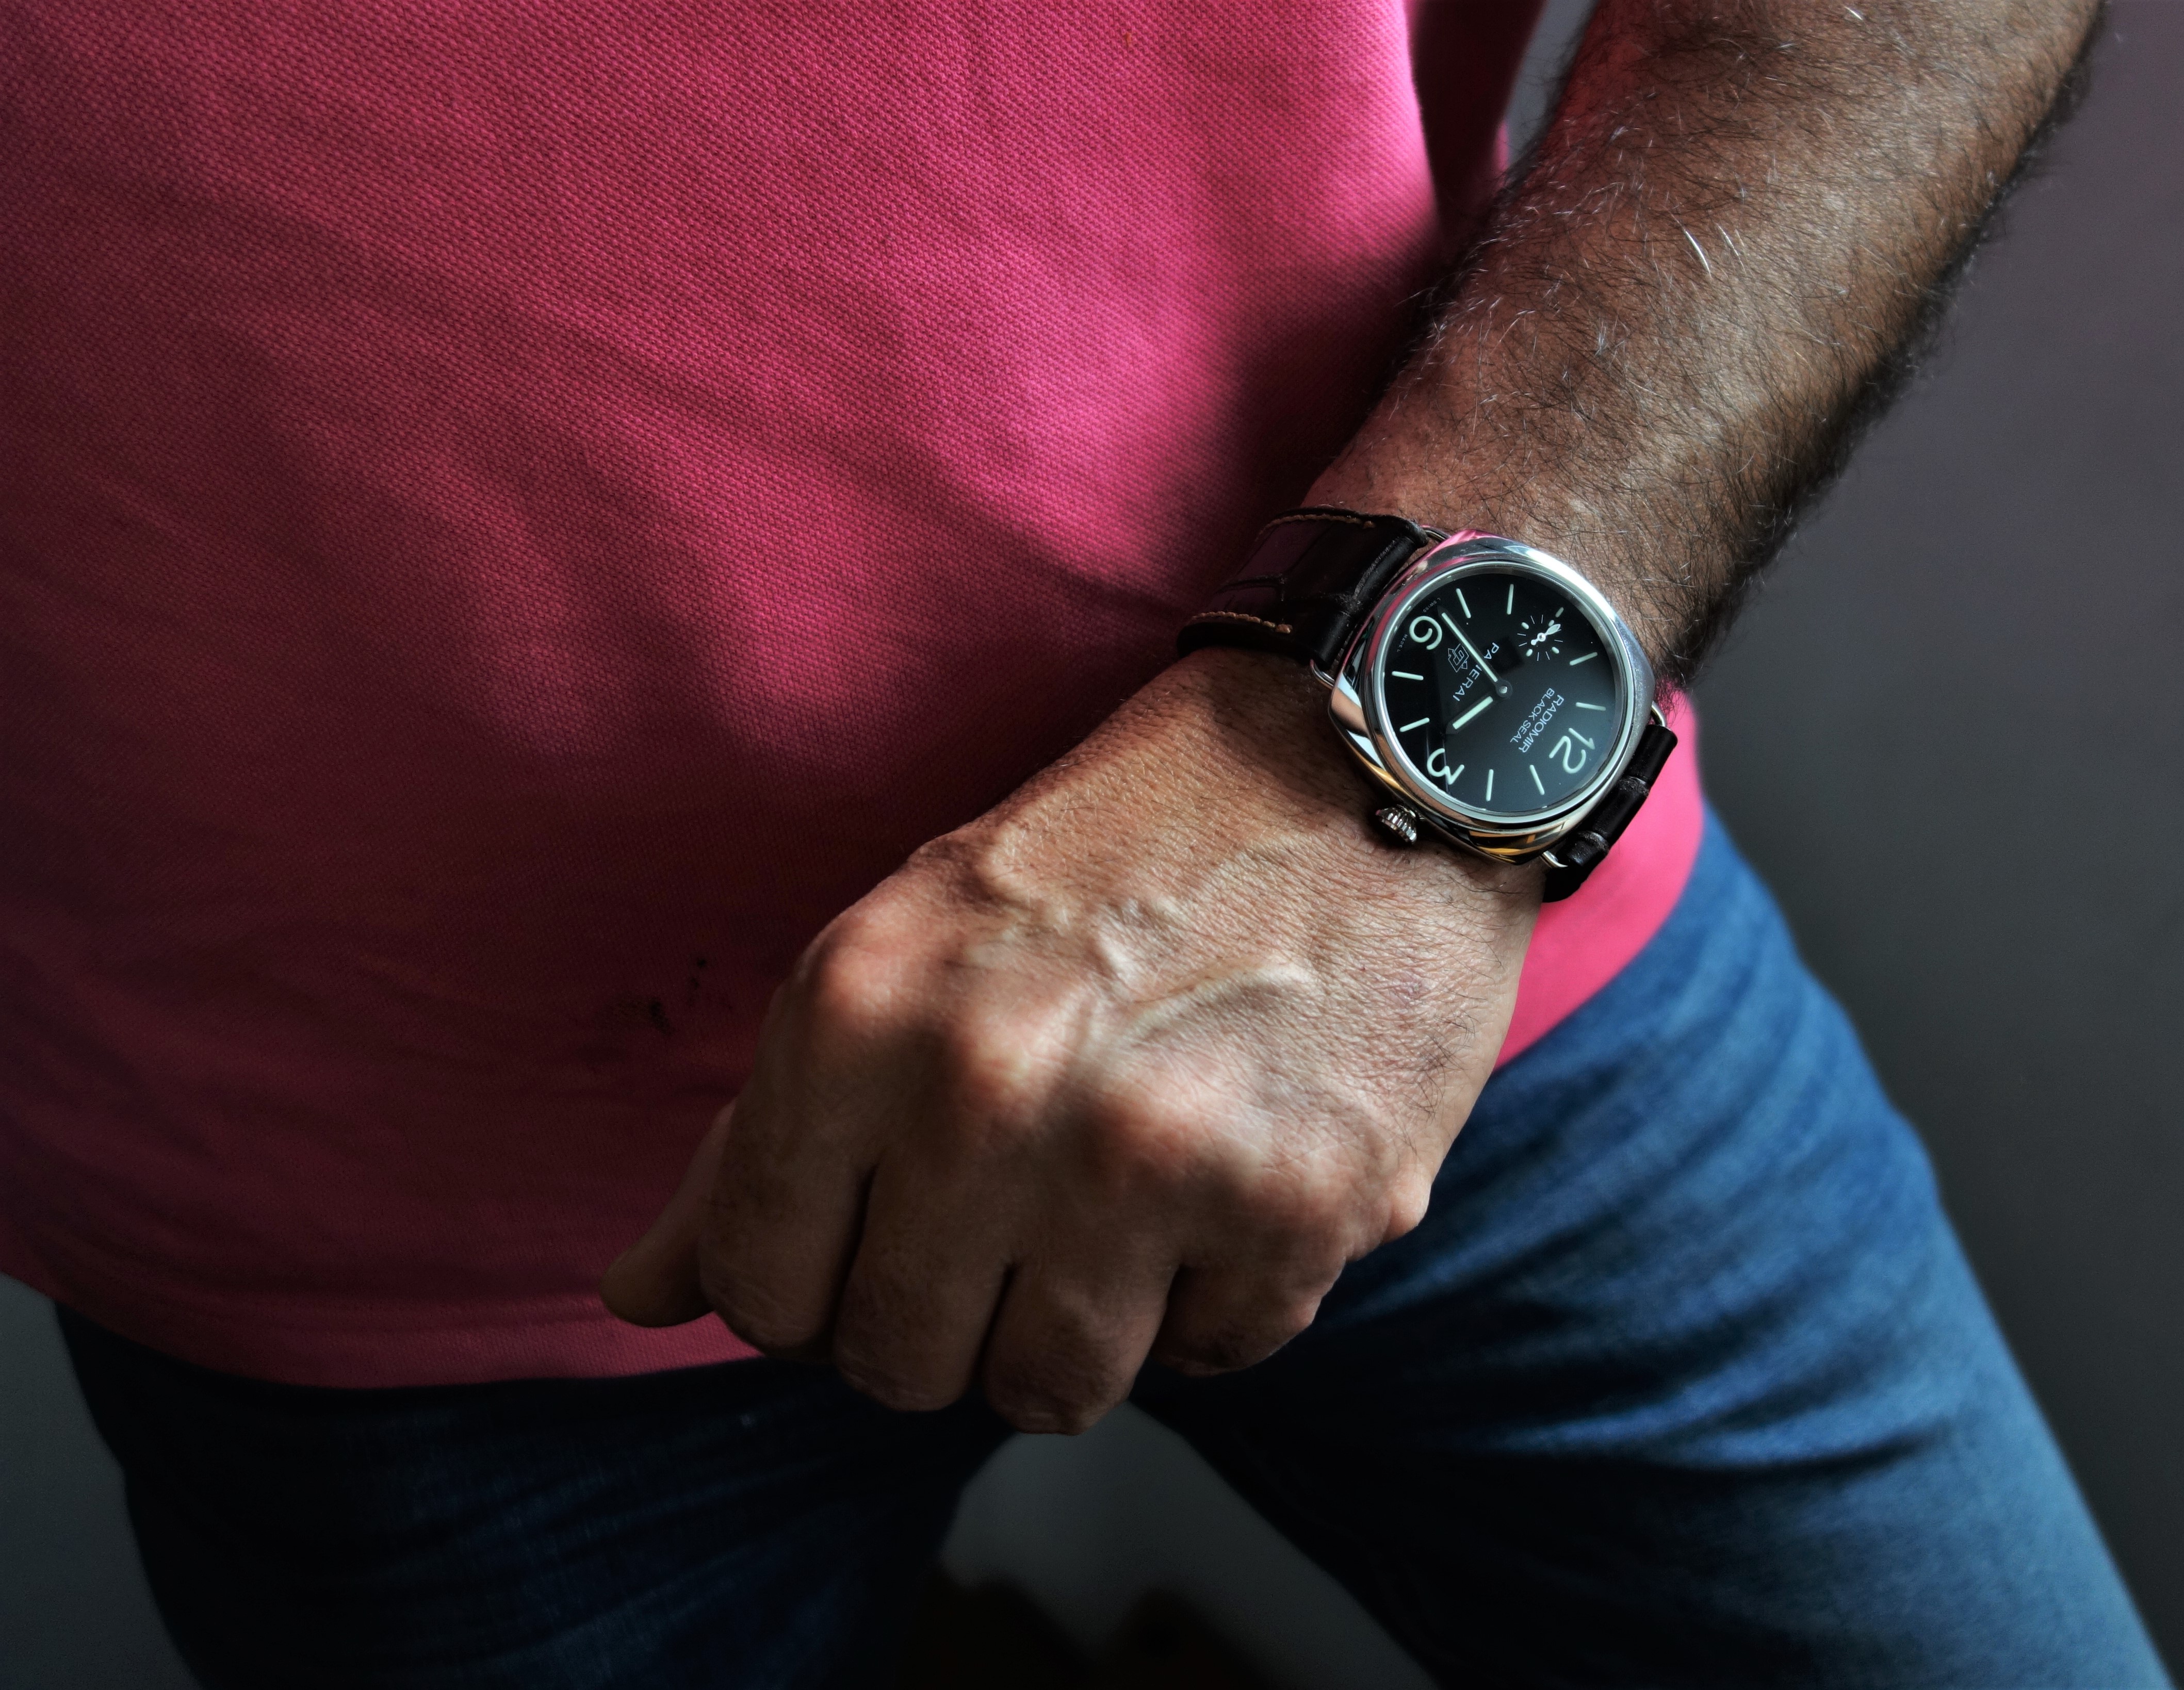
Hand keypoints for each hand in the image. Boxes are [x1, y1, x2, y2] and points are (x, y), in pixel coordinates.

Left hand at [601, 648, 1537, 1431]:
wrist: (1367, 750)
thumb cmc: (1117, 851)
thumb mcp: (902, 951)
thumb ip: (761, 1138)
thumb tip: (634, 1299)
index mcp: (858, 1014)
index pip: (760, 1291)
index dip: (815, 1286)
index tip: (881, 1232)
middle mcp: (988, 1093)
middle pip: (898, 1364)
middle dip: (947, 1314)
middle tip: (1019, 1208)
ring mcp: (1151, 1159)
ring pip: (1050, 1390)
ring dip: (1080, 1322)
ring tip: (1127, 1199)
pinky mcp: (1300, 1205)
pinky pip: (1208, 1357)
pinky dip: (1217, 1293)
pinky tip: (1236, 1173)